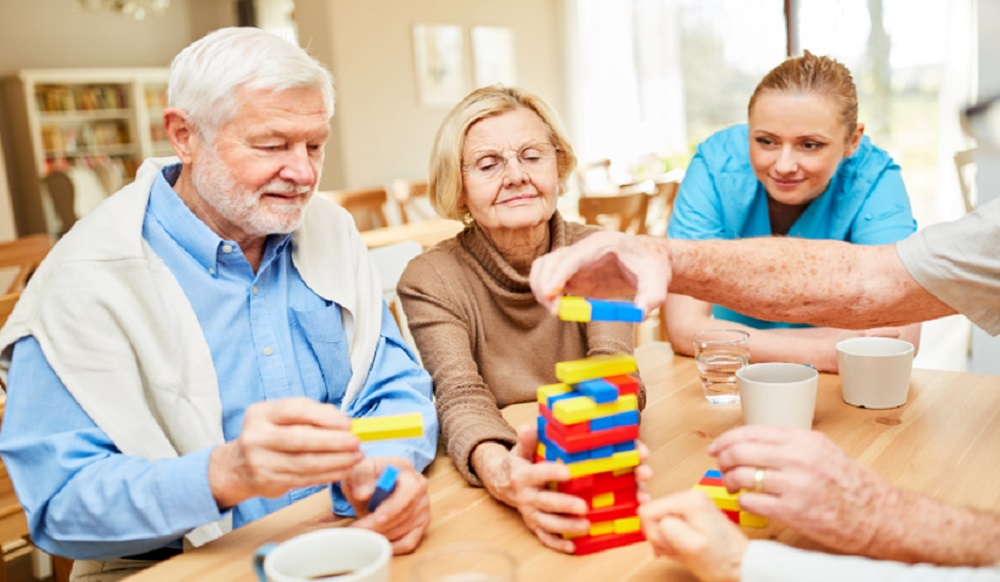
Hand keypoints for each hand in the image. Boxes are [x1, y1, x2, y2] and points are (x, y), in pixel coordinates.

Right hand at [208, 397, 362, 508]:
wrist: (237, 466)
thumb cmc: (269, 435)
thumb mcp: (280, 417)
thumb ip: (310, 414)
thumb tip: (344, 422)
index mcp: (261, 414)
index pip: (295, 410)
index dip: (324, 417)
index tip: (347, 424)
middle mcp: (257, 437)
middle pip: (301, 439)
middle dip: (334, 442)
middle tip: (356, 443)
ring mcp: (261, 462)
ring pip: (305, 463)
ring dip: (336, 461)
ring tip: (356, 457)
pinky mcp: (269, 482)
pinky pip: (305, 479)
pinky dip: (328, 475)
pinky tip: (343, 470)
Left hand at [343, 457, 429, 554]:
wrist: (376, 482)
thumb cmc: (368, 476)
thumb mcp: (360, 470)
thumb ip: (360, 477)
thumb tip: (363, 494)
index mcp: (407, 470)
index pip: (408, 491)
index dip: (393, 508)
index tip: (375, 519)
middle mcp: (420, 487)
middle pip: (405, 514)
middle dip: (379, 526)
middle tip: (357, 530)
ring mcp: (423, 506)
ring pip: (405, 529)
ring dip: (381, 535)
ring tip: (361, 533)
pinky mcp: (421, 523)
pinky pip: (410, 542)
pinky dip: (393, 546)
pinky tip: (378, 543)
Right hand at [473, 427, 587, 552]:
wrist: (500, 482)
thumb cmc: (517, 463)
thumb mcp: (519, 449)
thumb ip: (527, 440)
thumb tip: (528, 427)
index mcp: (522, 476)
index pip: (537, 473)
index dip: (551, 473)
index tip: (568, 472)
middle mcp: (525, 496)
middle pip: (544, 502)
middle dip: (564, 505)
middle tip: (584, 506)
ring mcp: (528, 512)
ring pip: (546, 522)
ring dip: (565, 526)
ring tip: (585, 526)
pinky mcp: (532, 523)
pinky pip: (543, 536)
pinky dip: (556, 544)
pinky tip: (573, 546)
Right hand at [529, 231, 669, 315]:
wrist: (650, 262)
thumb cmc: (653, 270)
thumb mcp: (658, 285)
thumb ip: (650, 298)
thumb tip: (639, 314)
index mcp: (603, 244)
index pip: (572, 257)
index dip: (557, 274)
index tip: (549, 295)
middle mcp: (584, 248)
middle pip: (551, 261)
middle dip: (546, 286)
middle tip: (556, 311)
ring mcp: (576, 259)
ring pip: (544, 267)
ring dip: (541, 288)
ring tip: (556, 310)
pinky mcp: (573, 272)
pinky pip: (549, 277)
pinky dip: (546, 291)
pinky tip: (558, 306)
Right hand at [639, 490, 746, 581]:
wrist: (742, 566)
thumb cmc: (721, 561)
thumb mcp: (690, 546)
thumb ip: (667, 528)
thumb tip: (652, 518)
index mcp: (688, 500)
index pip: (647, 511)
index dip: (654, 533)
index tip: (670, 546)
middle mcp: (689, 496)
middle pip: (654, 515)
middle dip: (661, 537)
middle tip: (678, 550)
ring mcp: (691, 505)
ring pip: (660, 521)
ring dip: (668, 540)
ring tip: (684, 550)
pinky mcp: (693, 514)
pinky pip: (670, 525)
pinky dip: (674, 540)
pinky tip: (685, 548)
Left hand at [708, 425, 894, 554]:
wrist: (879, 515)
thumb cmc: (852, 484)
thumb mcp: (823, 450)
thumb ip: (791, 444)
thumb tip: (753, 443)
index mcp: (804, 439)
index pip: (752, 431)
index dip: (727, 439)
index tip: (716, 447)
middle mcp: (799, 458)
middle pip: (741, 452)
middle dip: (723, 460)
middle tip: (721, 468)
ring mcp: (796, 485)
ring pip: (743, 476)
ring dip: (730, 482)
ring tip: (732, 487)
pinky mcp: (794, 512)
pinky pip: (753, 502)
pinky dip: (744, 501)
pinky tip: (748, 502)